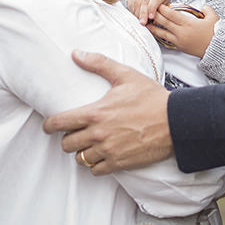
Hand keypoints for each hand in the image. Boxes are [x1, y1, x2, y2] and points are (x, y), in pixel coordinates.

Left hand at [42, 51, 171, 172]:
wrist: (176, 121)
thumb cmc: (152, 97)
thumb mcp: (125, 75)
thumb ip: (99, 63)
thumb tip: (76, 54)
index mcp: (96, 113)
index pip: (59, 123)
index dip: (49, 125)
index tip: (49, 125)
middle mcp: (98, 134)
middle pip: (67, 144)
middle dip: (68, 139)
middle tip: (75, 133)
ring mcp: (108, 151)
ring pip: (80, 159)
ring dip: (82, 152)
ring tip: (89, 144)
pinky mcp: (120, 163)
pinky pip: (96, 171)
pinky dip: (95, 165)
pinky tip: (101, 156)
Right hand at [125, 0, 170, 24]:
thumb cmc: (160, 3)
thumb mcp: (164, 7)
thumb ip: (162, 13)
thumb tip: (157, 23)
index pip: (155, 0)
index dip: (152, 8)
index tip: (151, 17)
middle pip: (145, 3)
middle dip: (143, 14)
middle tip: (143, 23)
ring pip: (137, 4)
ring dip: (138, 14)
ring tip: (141, 21)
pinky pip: (131, 4)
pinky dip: (133, 11)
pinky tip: (137, 16)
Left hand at [151, 3, 218, 57]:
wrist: (216, 50)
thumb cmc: (215, 34)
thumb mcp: (213, 18)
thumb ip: (207, 9)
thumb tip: (203, 6)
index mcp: (188, 24)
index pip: (171, 15)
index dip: (163, 9)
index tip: (158, 5)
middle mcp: (182, 32)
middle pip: (164, 22)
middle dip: (156, 16)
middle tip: (149, 11)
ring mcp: (179, 41)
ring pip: (162, 33)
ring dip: (154, 27)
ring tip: (146, 24)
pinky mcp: (179, 47)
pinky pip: (167, 41)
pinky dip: (160, 36)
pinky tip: (156, 34)